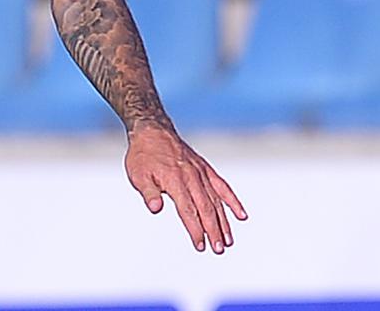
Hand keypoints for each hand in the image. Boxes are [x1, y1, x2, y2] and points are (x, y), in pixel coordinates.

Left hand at [125, 125, 246, 252]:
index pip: (188, 210)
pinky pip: (222, 186)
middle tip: (218, 249)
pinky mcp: (205, 169)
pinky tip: (241, 215)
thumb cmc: (143, 154)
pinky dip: (232, 201)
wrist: (152, 130)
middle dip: (213, 230)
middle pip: (205, 208)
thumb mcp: (138, 174)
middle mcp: (191, 177)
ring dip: (223, 221)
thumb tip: (155, 208)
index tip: (200, 245)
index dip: (195, 229)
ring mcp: (200, 172)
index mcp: (174, 180)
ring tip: (228, 240)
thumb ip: (148, 192)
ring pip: (216, 200)